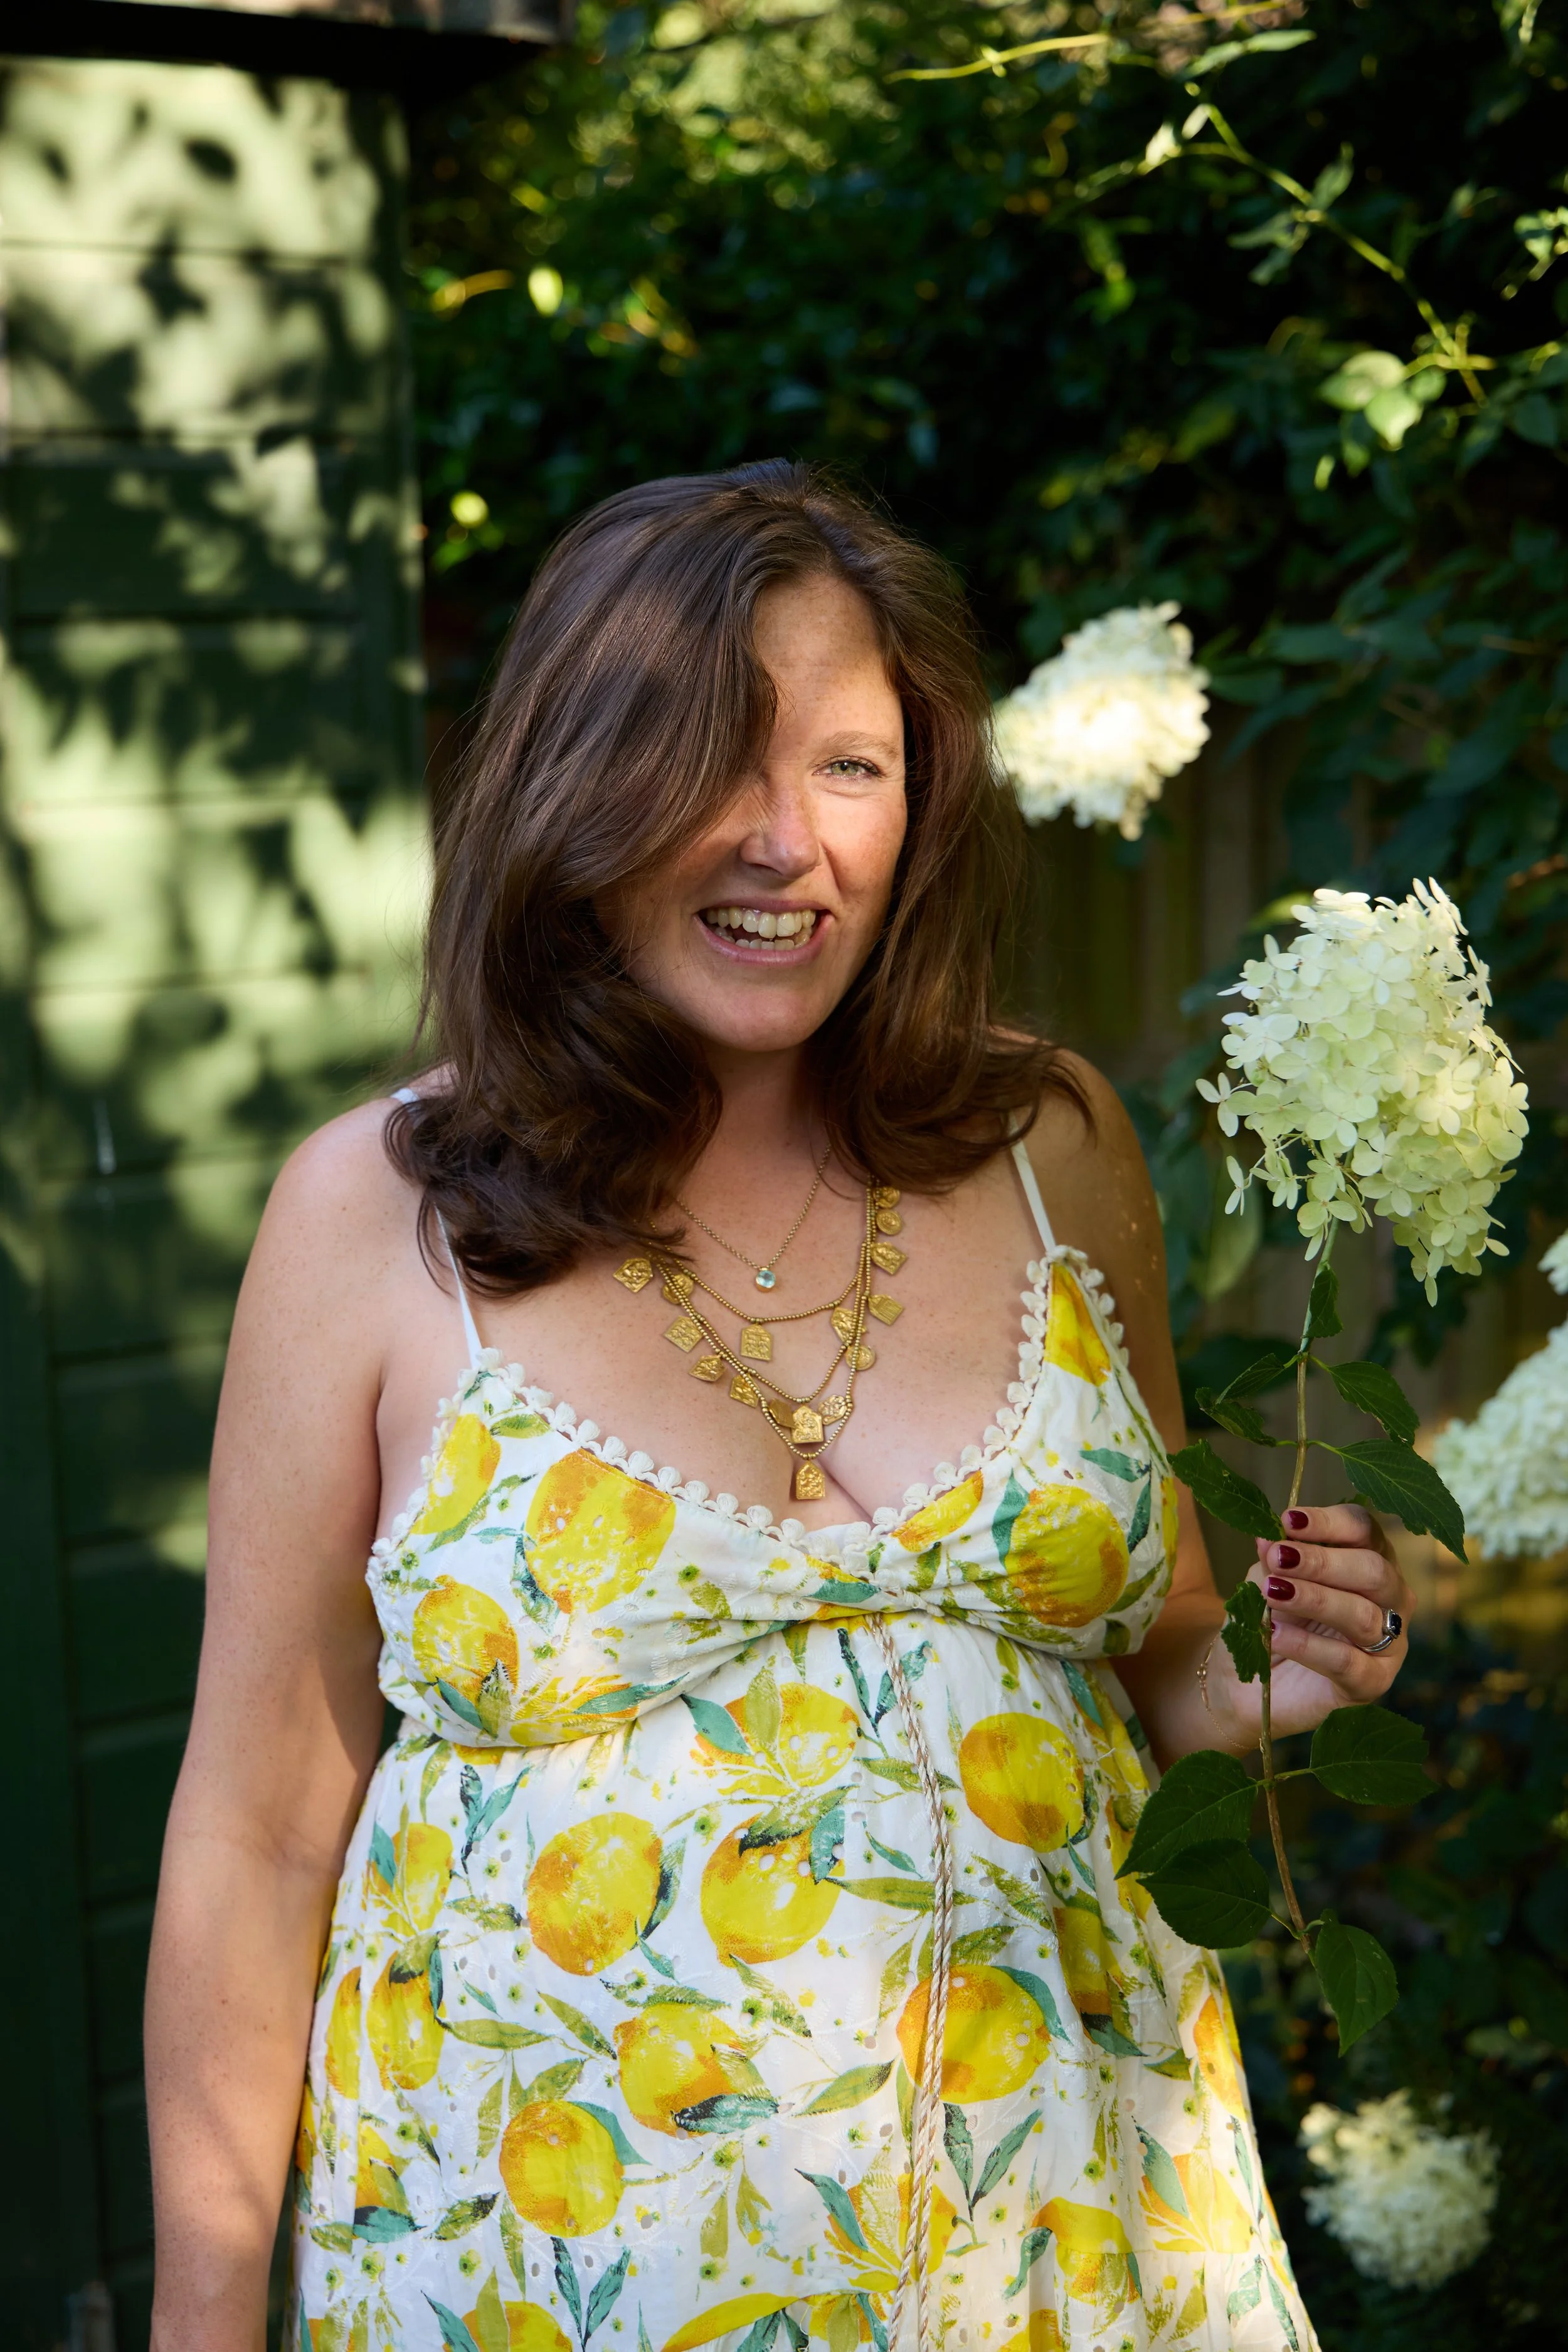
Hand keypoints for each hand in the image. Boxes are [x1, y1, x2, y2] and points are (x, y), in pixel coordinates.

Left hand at [1205, 1504, 1410, 1746]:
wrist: (1254, 1684)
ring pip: (1362, 1615)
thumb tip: (1269, 1537)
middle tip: (1278, 1558)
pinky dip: (1306, 1645)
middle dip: (1322, 1562)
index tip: (1287, 1521)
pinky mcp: (1373, 1682)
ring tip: (1271, 1593)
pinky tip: (1274, 1634)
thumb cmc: (1272, 1619)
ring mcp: (1388, 1643)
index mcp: (1370, 1559)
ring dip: (1314, 1599)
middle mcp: (1390, 1598)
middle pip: (1373, 1570)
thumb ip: (1274, 1561)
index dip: (1328, 1523)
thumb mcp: (1267, 1581)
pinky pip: (1346, 1661)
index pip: (1364, 1530)